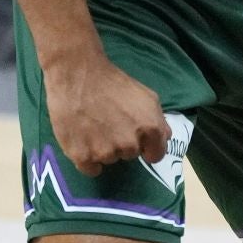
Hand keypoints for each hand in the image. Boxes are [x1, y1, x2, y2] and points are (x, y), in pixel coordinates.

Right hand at [44, 51, 170, 175]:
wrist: (77, 74)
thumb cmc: (112, 83)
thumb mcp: (146, 96)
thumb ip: (159, 120)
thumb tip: (165, 137)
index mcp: (150, 129)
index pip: (156, 155)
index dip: (147, 147)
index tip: (137, 140)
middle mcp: (130, 145)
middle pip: (129, 156)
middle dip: (122, 143)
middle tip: (108, 123)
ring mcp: (106, 152)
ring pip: (109, 160)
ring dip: (103, 149)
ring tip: (92, 126)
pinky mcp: (82, 156)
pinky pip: (90, 169)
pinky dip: (87, 159)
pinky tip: (82, 141)